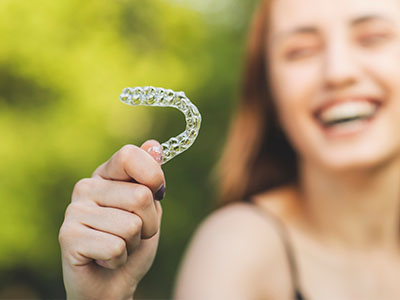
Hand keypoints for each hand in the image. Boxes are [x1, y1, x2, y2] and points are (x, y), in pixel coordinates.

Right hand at [59, 140, 164, 299]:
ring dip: (133, 243)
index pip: (130, 155)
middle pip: (140, 196)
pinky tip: (105, 259)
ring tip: (118, 246)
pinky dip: (119, 259)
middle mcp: (87, 187)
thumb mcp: (150, 209)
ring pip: (131, 225)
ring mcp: (74, 210)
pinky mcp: (67, 236)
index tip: (156, 193)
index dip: (153, 176)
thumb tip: (153, 144)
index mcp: (107, 175)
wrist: (112, 283)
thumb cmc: (133, 243)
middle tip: (134, 234)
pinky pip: (116, 247)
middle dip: (148, 223)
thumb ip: (150, 178)